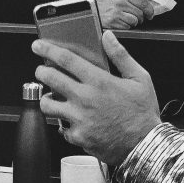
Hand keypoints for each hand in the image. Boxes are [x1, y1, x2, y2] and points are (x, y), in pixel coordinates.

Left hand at [32, 30, 160, 166]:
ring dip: (46, 98)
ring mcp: (79, 119)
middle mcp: (85, 99)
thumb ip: (121, 55)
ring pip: (47, 105)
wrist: (145, 145)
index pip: (66, 59)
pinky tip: (70, 119)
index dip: (48, 49)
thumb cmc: (143, 114)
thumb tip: (108, 37)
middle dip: (41, 71)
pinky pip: (60, 127)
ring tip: (52, 97)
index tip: (38, 46)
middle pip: (50, 78)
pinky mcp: (78, 137)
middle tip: (42, 70)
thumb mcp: (140, 78)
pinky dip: (63, 123)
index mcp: (99, 81)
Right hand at [97, 0, 154, 29]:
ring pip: (134, 21)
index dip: (149, 10)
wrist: (93, 10)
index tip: (150, 15)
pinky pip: (126, 26)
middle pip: (140, 14)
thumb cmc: (107, 5)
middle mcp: (121, 3)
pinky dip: (125, 26)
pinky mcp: (113, 21)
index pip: (143, 3)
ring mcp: (117, 12)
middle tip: (137, 19)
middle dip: (141, 18)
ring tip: (127, 20)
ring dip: (133, 23)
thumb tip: (148, 5)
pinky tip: (120, 23)